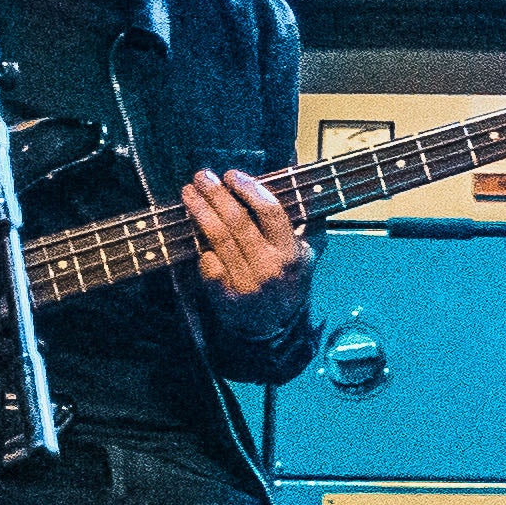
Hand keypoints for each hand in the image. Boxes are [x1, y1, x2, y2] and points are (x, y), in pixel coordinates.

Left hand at [179, 166, 306, 295]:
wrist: (275, 329)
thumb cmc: (289, 284)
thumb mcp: (309, 257)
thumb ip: (312, 227)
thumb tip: (316, 193)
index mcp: (292, 253)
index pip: (271, 213)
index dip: (250, 190)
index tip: (232, 175)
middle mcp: (270, 268)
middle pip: (239, 222)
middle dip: (217, 195)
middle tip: (202, 176)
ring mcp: (247, 283)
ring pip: (219, 239)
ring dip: (201, 212)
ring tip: (189, 193)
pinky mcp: (226, 297)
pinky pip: (208, 264)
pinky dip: (202, 249)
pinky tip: (195, 235)